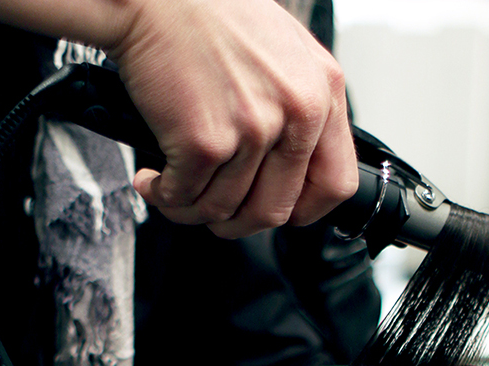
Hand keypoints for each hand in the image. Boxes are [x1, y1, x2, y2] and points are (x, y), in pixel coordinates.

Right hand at [111, 0, 357, 234]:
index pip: (335, 184)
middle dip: (238, 222)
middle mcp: (296, 112)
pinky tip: (152, 179)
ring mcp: (253, 129)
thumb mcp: (283, 53)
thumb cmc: (209, 14)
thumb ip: (297, 107)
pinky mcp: (206, 141)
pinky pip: (186, 197)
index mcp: (323, 91)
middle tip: (214, 209)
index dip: (303, 210)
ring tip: (173, 188)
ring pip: (225, 209)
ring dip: (193, 210)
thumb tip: (291, 165)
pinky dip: (163, 196)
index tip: (277, 209)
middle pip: (275, 211)